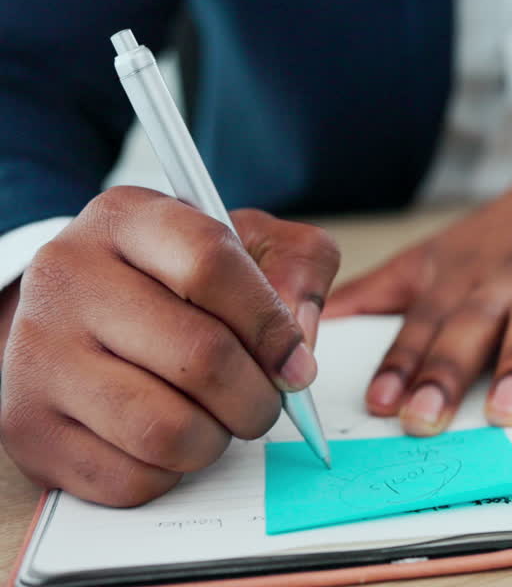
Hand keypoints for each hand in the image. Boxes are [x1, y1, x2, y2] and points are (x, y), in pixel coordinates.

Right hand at [0, 187, 339, 505]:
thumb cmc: (181, 281)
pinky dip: (170, 473)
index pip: (210, 262)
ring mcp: (37, 356)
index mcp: (126, 219)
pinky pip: (130, 478)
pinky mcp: (28, 428)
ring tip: (217, 420)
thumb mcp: (251, 244)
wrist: (81, 317)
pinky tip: (167, 439)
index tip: (296, 362)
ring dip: (216, 439)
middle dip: (257, 396)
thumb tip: (298, 344)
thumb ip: (297, 270)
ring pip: (165, 429)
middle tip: (265, 402)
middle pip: (199, 356)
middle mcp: (67, 278)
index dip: (271, 323)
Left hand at [325, 161, 511, 434]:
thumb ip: (374, 295)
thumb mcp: (429, 259)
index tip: (379, 402)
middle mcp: (501, 280)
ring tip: (505, 409)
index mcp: (456, 280)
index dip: (399, 363)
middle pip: (470, 327)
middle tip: (426, 418)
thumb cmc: (497, 240)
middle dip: (446, 373)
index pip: (421, 325)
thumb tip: (310, 324)